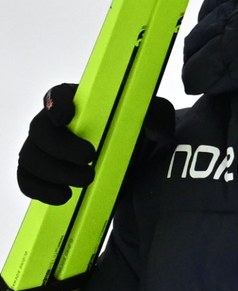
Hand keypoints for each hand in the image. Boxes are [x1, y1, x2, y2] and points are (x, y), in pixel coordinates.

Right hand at [17, 83, 175, 204]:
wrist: (135, 164)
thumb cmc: (137, 132)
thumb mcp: (154, 119)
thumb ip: (157, 116)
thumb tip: (156, 130)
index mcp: (78, 102)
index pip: (56, 94)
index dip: (56, 104)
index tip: (67, 118)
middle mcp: (54, 123)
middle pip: (38, 129)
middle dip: (60, 147)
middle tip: (89, 159)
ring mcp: (44, 149)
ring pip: (30, 157)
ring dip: (54, 172)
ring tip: (85, 181)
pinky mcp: (42, 173)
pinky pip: (26, 181)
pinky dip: (41, 190)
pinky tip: (64, 197)